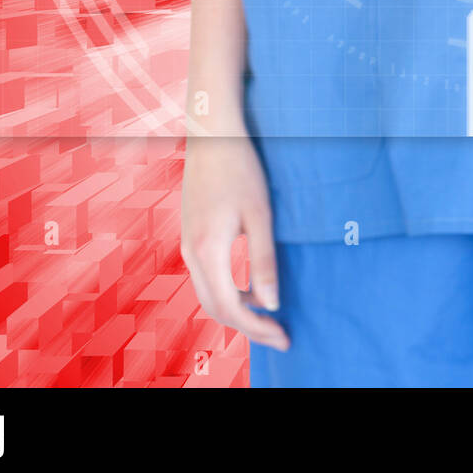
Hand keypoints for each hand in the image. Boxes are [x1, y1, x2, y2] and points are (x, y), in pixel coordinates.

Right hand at [180, 131, 289, 350]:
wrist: (211, 134)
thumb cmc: (240, 168)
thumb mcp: (260, 215)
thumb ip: (264, 261)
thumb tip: (272, 304)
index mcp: (208, 251)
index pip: (231, 308)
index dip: (257, 329)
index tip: (284, 338)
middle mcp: (191, 253)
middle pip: (216, 308)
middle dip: (248, 327)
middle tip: (280, 334)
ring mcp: (188, 245)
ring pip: (209, 294)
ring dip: (237, 310)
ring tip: (269, 315)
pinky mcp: (191, 236)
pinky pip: (206, 277)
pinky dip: (228, 291)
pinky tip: (252, 287)